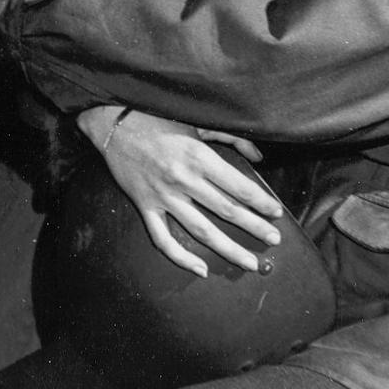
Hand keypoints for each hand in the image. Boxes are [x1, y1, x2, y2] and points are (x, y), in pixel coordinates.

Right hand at [80, 106, 284, 277]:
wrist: (112, 122)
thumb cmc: (156, 119)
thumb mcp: (197, 122)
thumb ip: (230, 138)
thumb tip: (258, 157)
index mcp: (198, 157)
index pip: (239, 187)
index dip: (261, 202)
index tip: (276, 213)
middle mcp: (183, 180)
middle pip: (227, 211)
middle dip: (255, 228)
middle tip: (274, 240)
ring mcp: (163, 197)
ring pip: (202, 230)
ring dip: (228, 249)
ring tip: (250, 262)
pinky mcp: (145, 206)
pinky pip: (163, 238)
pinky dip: (181, 257)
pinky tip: (200, 269)